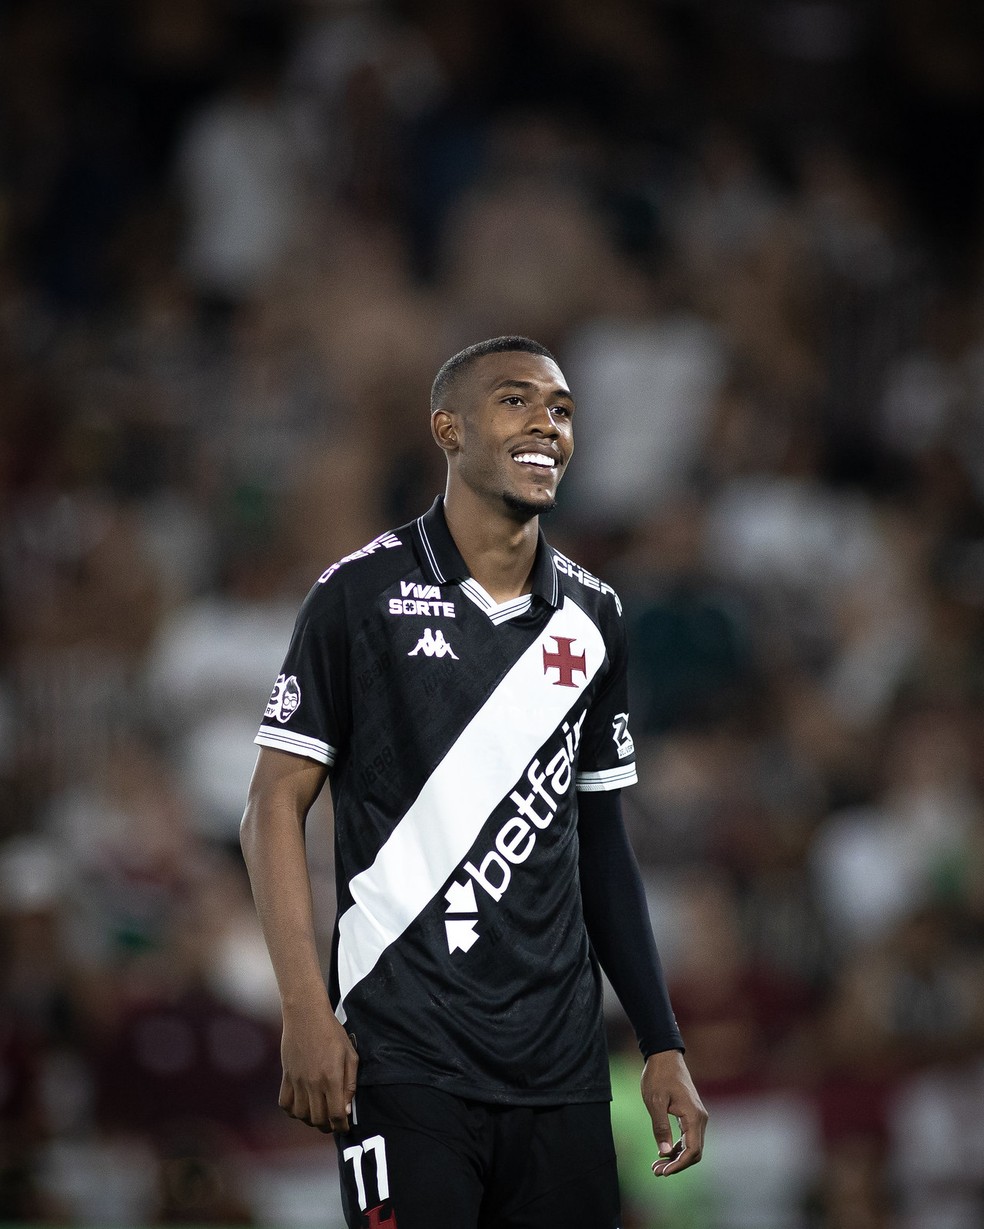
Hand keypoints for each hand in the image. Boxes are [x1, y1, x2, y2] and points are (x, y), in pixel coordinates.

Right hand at [279, 1004, 358, 1133]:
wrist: (306, 1015)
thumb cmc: (332, 1032)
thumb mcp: (350, 1055)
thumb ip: (350, 1083)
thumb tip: (346, 1109)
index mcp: (332, 1078)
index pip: (335, 1115)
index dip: (341, 1126)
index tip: (345, 1127)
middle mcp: (313, 1083)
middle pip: (318, 1119)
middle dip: (328, 1126)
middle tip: (333, 1122)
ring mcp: (298, 1081)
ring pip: (301, 1115)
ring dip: (311, 1120)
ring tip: (319, 1115)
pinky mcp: (286, 1076)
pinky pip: (285, 1104)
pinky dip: (292, 1111)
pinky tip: (302, 1106)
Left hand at [642, 1049, 707, 1175]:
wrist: (664, 1055)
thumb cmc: (659, 1076)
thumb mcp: (655, 1101)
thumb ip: (660, 1127)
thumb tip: (664, 1153)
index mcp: (694, 1116)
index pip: (692, 1150)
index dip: (679, 1165)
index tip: (663, 1172)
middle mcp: (700, 1118)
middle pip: (694, 1152)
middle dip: (677, 1164)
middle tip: (656, 1171)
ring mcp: (697, 1116)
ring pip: (691, 1145)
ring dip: (676, 1157)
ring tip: (656, 1165)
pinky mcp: (691, 1114)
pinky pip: (688, 1137)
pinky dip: (677, 1147)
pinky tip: (662, 1152)